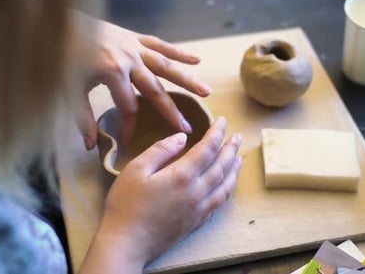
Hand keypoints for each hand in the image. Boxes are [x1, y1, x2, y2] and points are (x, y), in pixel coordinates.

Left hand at [70, 12, 211, 149]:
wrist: (60, 23)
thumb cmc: (62, 56)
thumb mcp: (70, 89)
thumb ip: (82, 117)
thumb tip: (91, 146)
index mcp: (113, 74)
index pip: (128, 108)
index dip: (129, 128)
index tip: (129, 143)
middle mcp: (130, 60)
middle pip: (156, 90)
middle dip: (171, 111)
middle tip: (187, 129)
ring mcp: (135, 47)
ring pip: (166, 66)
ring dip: (186, 80)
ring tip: (206, 92)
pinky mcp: (135, 38)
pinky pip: (161, 45)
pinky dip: (179, 52)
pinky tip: (197, 60)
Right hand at [78, 118, 241, 272]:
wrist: (128, 243)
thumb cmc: (126, 205)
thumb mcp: (136, 169)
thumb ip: (160, 150)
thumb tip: (181, 137)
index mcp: (182, 175)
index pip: (208, 149)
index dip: (217, 133)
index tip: (222, 121)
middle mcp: (197, 192)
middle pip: (221, 166)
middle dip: (231, 149)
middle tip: (237, 136)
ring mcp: (199, 208)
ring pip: (225, 185)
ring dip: (234, 169)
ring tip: (238, 158)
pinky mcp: (197, 221)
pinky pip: (220, 202)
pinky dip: (228, 189)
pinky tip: (227, 184)